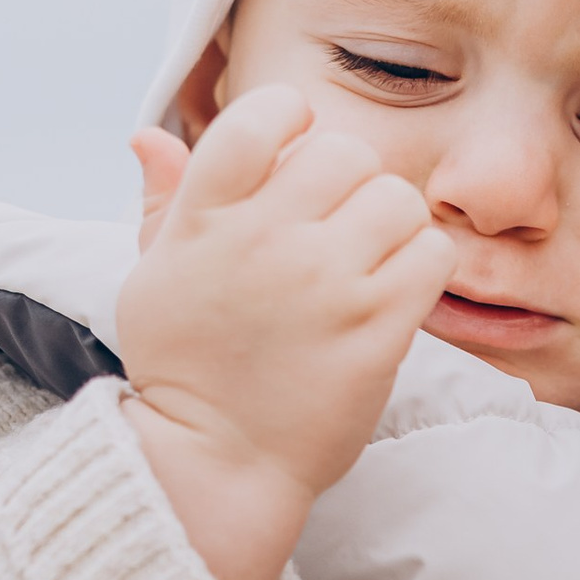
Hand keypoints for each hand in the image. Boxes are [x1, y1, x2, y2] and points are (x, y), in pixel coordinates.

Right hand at [118, 89, 451, 579]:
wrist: (219, 462)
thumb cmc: (186, 370)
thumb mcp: (154, 278)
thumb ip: (163, 202)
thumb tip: (148, 135)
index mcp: (205, 218)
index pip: (260, 117)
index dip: (290, 117)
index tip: (296, 151)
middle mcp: (266, 240)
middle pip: (344, 151)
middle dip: (348, 180)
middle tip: (337, 224)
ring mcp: (326, 285)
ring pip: (397, 198)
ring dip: (391, 223)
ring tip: (368, 260)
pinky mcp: (376, 330)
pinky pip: (431, 254)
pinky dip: (422, 266)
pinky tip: (394, 291)